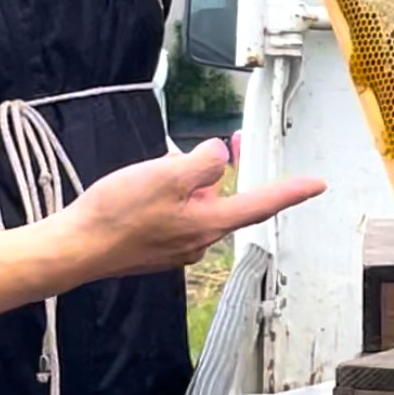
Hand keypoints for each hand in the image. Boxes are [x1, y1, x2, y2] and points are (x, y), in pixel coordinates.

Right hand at [67, 139, 324, 276]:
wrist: (75, 248)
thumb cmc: (118, 212)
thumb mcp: (165, 175)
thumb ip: (203, 163)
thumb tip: (220, 156)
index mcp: (208, 223)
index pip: (261, 204)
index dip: (291, 190)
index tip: (318, 184)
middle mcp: (199, 241)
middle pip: (223, 200)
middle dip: (218, 173)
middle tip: (218, 145)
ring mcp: (176, 248)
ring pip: (196, 206)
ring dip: (187, 184)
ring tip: (154, 169)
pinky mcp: (155, 249)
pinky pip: (175, 216)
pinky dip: (168, 198)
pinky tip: (142, 190)